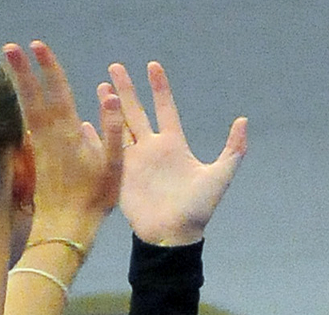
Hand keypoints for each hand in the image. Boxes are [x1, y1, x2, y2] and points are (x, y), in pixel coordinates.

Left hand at [3, 40, 121, 240]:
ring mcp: (40, 145)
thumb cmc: (95, 198)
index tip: (38, 46)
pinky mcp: (35, 156)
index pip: (58, 93)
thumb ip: (112, 129)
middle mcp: (50, 136)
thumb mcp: (114, 165)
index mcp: (70, 134)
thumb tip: (110, 95)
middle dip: (24, 70)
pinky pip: (27, 123)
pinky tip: (20, 99)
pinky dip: (22, 106)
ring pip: (27, 107)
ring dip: (20, 83)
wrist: (66, 227)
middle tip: (10, 46)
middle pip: (34, 95)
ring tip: (10, 63)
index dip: (49, 68)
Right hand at [107, 60, 245, 246]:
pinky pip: (108, 150)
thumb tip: (243, 121)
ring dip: (109, 107)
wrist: (173, 235)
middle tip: (115, 66)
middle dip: (126, 89)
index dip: (159, 88)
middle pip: (137, 111)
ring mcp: (135, 161)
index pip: (165, 108)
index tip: (152, 66)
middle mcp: (153, 148)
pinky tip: (85, 122)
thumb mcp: (219, 176)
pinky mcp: (121, 174)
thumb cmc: (198, 209)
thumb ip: (232, 149)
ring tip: (100, 86)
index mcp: (174, 144)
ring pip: (119, 126)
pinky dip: (97, 135)